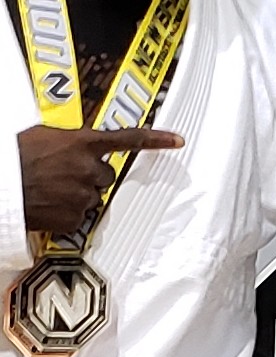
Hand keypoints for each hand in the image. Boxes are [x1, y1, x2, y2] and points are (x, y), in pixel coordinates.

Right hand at [17, 126, 183, 234]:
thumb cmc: (16, 155)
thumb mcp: (48, 137)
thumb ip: (74, 142)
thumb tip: (81, 146)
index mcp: (84, 143)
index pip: (130, 139)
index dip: (157, 140)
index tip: (179, 141)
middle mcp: (88, 168)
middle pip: (106, 176)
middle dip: (90, 177)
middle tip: (64, 175)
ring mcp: (81, 195)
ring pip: (92, 198)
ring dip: (77, 196)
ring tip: (51, 191)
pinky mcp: (71, 219)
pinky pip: (77, 219)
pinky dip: (65, 216)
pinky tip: (48, 207)